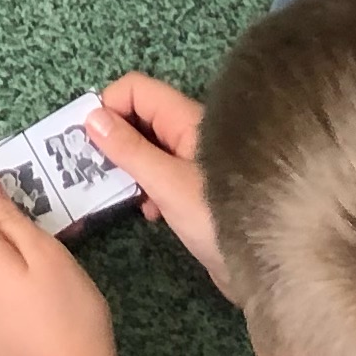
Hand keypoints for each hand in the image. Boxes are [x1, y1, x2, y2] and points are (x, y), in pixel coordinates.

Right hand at [71, 73, 227, 299]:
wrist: (267, 266)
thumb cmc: (215, 218)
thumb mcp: (166, 183)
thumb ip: (129, 149)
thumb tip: (92, 117)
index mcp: (186, 119)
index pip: (136, 89)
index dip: (109, 107)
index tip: (88, 140)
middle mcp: (190, 132)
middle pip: (140, 115)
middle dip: (114, 138)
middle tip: (94, 168)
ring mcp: (195, 161)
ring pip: (149, 147)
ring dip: (130, 166)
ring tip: (123, 193)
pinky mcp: (197, 189)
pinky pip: (161, 173)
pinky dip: (148, 187)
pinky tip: (151, 213)